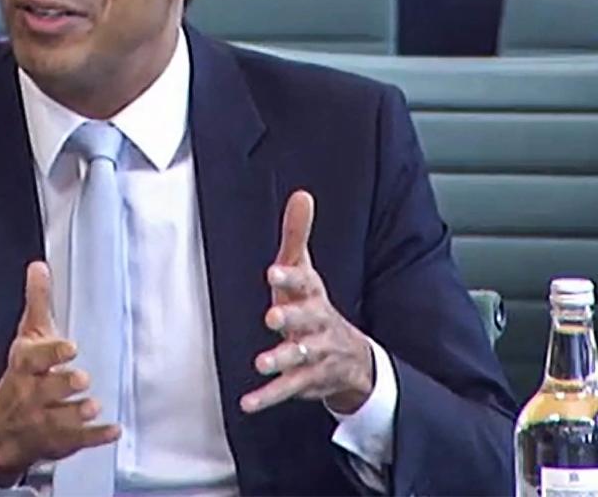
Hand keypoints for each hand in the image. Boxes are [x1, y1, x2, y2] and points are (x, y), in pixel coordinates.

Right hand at [0, 262, 120, 476]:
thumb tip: (39, 267)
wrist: (1, 429)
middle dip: (63, 385)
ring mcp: (43, 419)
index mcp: (25, 365)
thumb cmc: (22, 375)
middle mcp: (31, 393)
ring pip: (58, 419)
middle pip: (45, 389)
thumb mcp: (28, 338)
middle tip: (81, 379)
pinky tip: (113, 430)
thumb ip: (38, 303)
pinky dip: (95, 437)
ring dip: (76, 414)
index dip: (51, 353)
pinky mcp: (58, 440)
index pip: (34, 358)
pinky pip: (76, 441)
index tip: (70, 347)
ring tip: (92, 406)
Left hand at [241, 190, 374, 415]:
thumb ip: (297, 235)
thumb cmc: (313, 305)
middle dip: (291, 319)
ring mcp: (313, 355)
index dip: (290, 277)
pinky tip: (247, 403)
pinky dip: (267, 397)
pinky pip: (287, 390)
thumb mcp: (305, 271)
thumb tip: (300, 194)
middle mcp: (317, 325)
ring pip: (299, 357)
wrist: (350, 357)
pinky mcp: (305, 381)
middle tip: (271, 317)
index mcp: (313, 296)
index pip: (305, 283)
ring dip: (280, 359)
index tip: (273, 270)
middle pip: (306, 321)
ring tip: (262, 361)